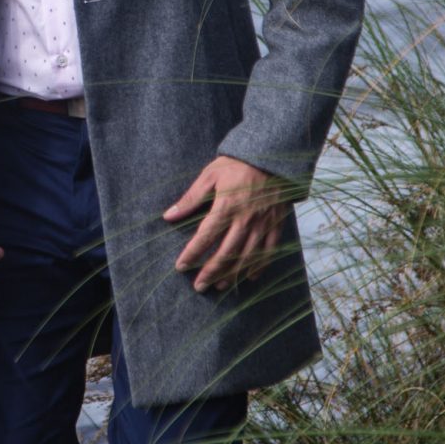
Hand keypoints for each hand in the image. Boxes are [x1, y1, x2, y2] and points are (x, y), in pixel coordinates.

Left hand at [165, 156, 289, 292]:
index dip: (192, 254)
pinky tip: (249, 277)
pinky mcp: (275, 225)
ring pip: (246, 257)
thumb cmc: (236, 165)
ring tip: (219, 286)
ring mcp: (262, 224)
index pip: (205, 237)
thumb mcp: (209, 176)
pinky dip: (259, 266)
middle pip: (226, 253)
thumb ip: (190, 198)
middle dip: (211, 272)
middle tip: (199, 286)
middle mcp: (245, 220)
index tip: (181, 267)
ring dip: (232, 274)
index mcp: (226, 207)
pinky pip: (269, 251)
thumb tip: (169, 216)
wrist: (271, 157)